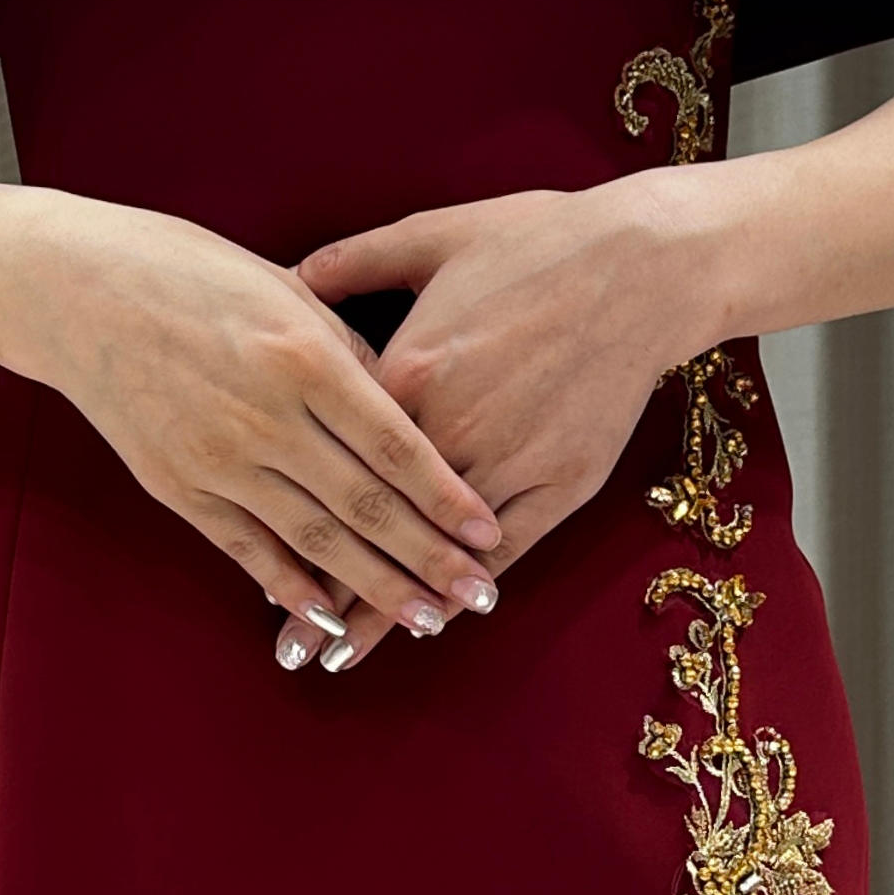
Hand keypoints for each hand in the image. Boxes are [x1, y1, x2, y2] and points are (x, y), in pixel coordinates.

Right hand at [2, 189, 503, 649]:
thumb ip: (349, 352)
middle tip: (481, 598)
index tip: (490, 536)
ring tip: (428, 620)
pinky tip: (332, 617)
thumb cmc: (188, 270)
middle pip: (367, 506)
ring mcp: (218, 459)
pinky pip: (246, 549)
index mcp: (303, 356)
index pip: (397, 446)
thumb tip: (409, 408)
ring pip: (315, 541)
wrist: (74, 289)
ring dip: (376, 588)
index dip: (448, 499)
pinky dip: (291, 587)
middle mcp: (266, 417)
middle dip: (430, 560)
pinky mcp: (177, 487)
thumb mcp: (284, 290)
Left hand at [285, 173, 708, 669]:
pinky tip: (429, 630)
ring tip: (336, 659)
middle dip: (324, 590)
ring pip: (429, 554)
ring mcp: (504, 463)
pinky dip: (462, 593)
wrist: (644, 262)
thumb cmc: (539, 240)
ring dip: (384, 612)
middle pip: (369, 523)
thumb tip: (290, 280)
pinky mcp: (559, 485)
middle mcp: (447, 430)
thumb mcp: (434, 235)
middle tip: (284, 647)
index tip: (249, 545)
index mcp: (404, 371)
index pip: (327, 455)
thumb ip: (354, 263)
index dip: (289, 505)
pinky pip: (501, 555)